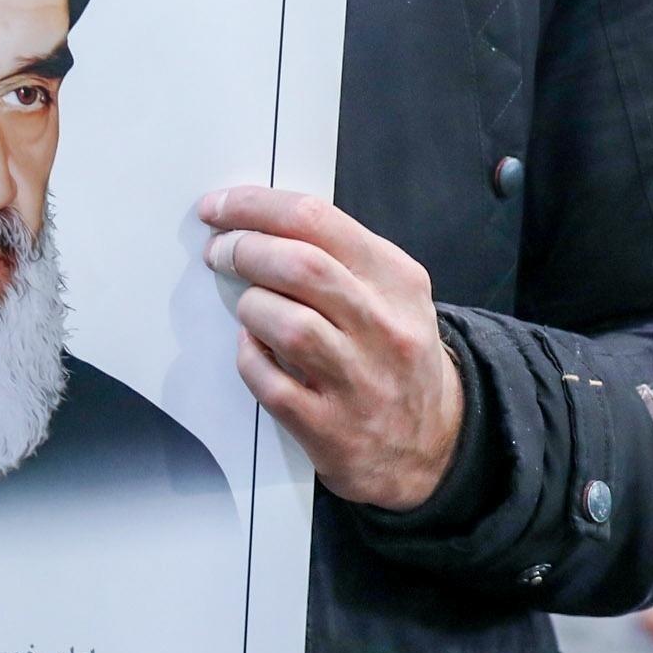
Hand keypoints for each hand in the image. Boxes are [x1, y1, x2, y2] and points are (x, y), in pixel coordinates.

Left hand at [197, 185, 463, 510]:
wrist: (433, 445)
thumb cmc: (396, 358)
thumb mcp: (394, 295)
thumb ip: (340, 257)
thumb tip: (260, 223)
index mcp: (397, 280)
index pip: (317, 220)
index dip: (255, 207)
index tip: (219, 208)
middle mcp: (384, 327)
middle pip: (299, 265)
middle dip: (244, 249)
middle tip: (220, 252)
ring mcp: (360, 381)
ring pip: (286, 323)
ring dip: (251, 306)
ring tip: (250, 309)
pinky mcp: (331, 429)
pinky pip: (270, 382)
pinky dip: (250, 357)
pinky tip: (255, 350)